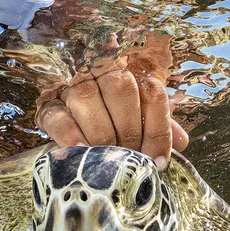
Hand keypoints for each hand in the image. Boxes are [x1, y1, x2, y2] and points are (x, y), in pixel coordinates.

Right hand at [35, 33, 188, 169]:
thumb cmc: (111, 116)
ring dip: (103, 134)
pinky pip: (59, 118)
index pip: (151, 91)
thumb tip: (182, 141)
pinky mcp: (47, 106)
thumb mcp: (138, 116)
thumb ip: (158, 124)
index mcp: (127, 71)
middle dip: (132, 130)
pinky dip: (72, 136)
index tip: (160, 160)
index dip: (159, 127)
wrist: (68, 111)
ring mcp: (69, 86)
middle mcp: (98, 71)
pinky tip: (84, 152)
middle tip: (135, 159)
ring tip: (112, 159)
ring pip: (87, 99)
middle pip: (120, 88)